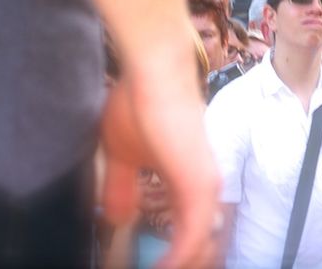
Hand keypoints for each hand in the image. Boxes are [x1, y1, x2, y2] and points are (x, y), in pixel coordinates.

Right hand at [101, 44, 221, 268]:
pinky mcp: (199, 186)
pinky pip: (192, 239)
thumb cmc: (138, 105)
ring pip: (200, 248)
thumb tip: (116, 219)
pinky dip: (177, 260)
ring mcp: (204, 187)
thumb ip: (122, 188)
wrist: (154, 73)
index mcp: (186, 183)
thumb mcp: (122, 156)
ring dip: (179, 265)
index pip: (186, 233)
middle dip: (180, 265)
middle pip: (200, 247)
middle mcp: (202, 189)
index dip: (170, 258)